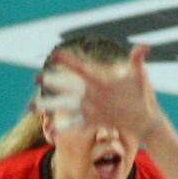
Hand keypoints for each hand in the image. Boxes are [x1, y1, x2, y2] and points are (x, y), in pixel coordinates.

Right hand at [38, 43, 164, 144]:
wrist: (147, 119)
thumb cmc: (143, 95)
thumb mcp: (140, 78)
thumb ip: (137, 62)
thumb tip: (144, 47)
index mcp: (100, 80)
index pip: (81, 68)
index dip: (69, 61)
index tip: (55, 54)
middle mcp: (91, 93)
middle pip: (67, 86)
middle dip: (51, 82)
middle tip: (35, 78)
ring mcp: (91, 107)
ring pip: (65, 105)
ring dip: (48, 106)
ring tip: (30, 107)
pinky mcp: (94, 121)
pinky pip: (76, 124)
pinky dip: (63, 127)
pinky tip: (50, 131)